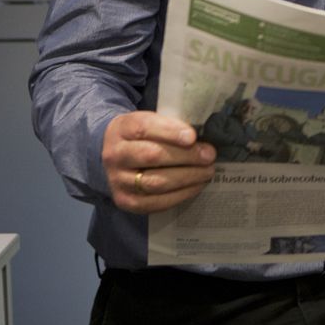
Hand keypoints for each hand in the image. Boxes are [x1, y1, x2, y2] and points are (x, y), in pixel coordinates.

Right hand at [102, 111, 216, 213]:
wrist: (117, 156)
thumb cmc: (144, 136)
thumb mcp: (152, 122)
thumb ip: (172, 126)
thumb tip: (201, 139)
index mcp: (122, 129)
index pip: (143, 128)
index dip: (170, 132)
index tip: (193, 137)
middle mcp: (115, 155)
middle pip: (152, 156)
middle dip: (186, 157)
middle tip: (209, 155)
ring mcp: (118, 180)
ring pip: (155, 182)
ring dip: (187, 177)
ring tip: (207, 171)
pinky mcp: (125, 201)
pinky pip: (155, 202)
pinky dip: (180, 194)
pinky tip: (196, 185)